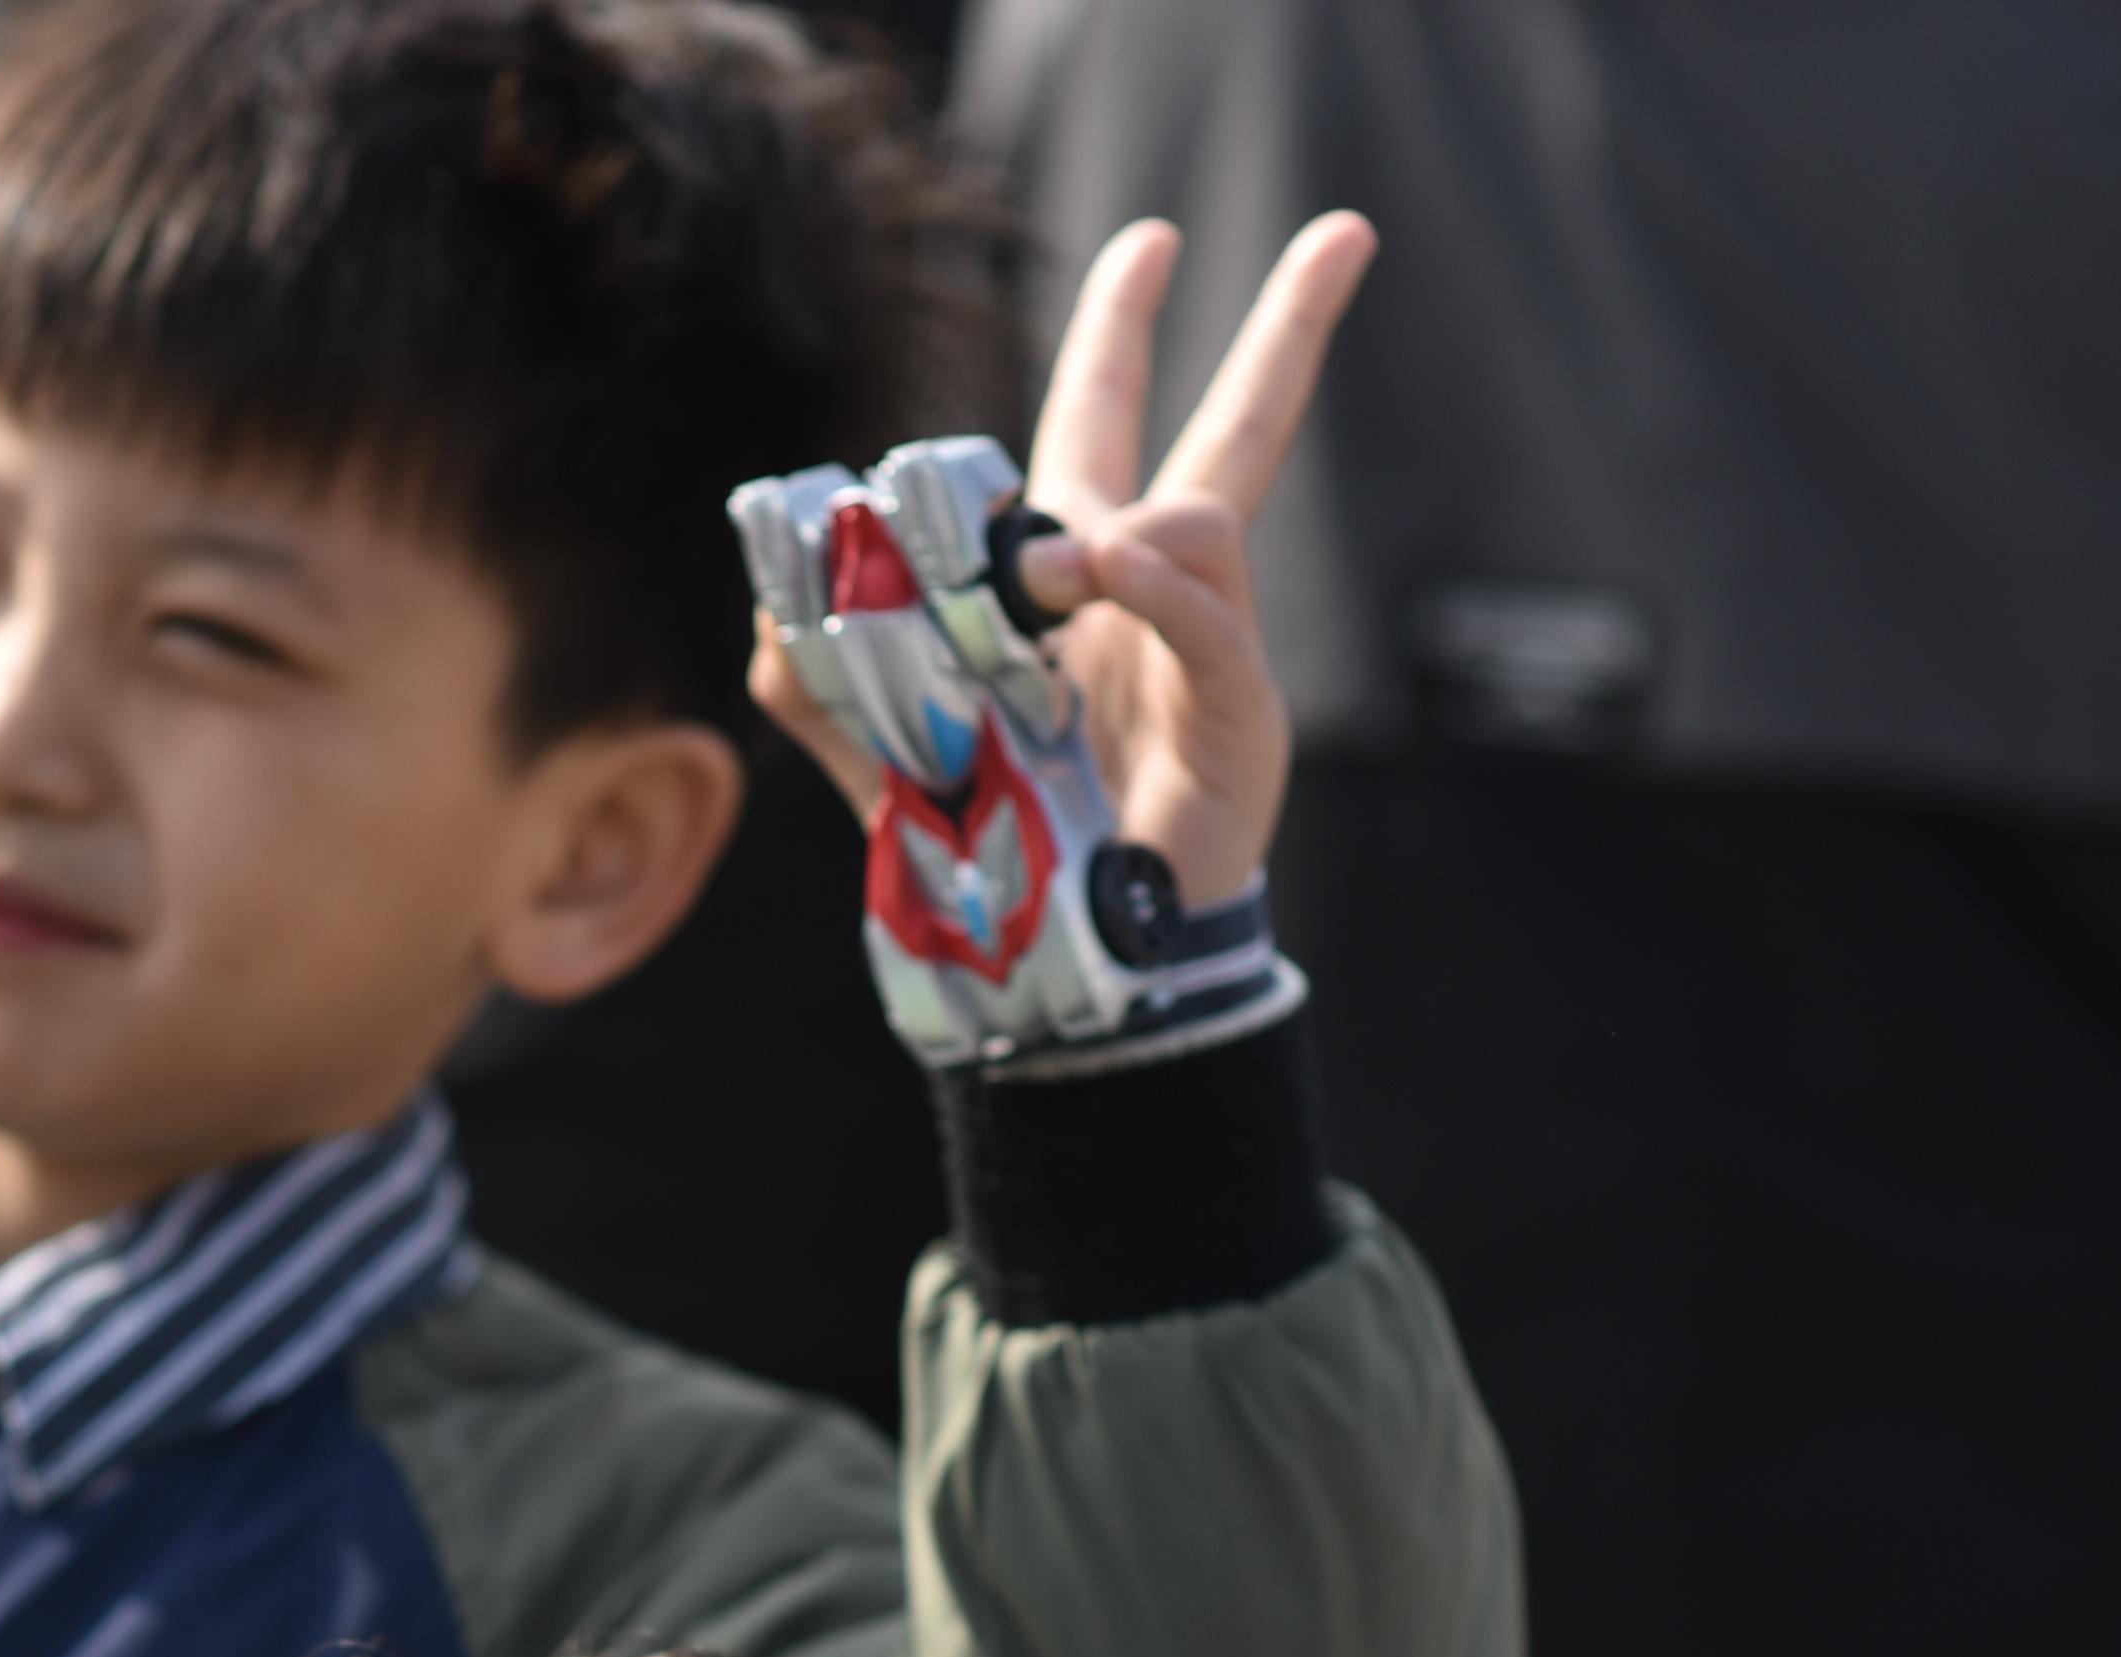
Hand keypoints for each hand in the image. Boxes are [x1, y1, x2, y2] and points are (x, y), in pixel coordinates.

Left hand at [743, 215, 1372, 908]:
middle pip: (1235, 433)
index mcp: (1072, 580)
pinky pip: (1208, 634)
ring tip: (1067, 560)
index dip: (1120, 335)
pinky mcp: (1230, 722)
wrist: (1070, 959)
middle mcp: (1151, 597)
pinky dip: (1162, 597)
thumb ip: (817, 677)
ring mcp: (1203, 652)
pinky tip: (1110, 574)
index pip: (1101, 425)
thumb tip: (778, 609)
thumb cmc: (1000, 842)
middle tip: (1342, 233)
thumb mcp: (882, 748)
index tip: (1148, 246)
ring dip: (1133, 522)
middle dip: (1291, 331)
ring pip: (1204, 522)